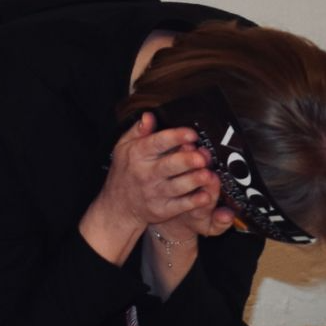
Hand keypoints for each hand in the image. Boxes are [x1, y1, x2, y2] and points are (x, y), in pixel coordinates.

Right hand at [78, 113, 223, 264]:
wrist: (118, 206)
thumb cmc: (125, 173)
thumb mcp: (123, 147)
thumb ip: (138, 130)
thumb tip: (149, 116)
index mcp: (138, 154)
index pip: (157, 143)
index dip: (176, 137)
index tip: (191, 134)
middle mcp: (146, 173)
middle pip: (170, 166)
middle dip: (187, 161)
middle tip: (202, 157)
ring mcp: (155, 193)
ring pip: (178, 186)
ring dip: (194, 180)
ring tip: (207, 174)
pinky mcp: (162, 209)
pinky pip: (181, 206)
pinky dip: (194, 201)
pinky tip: (205, 195)